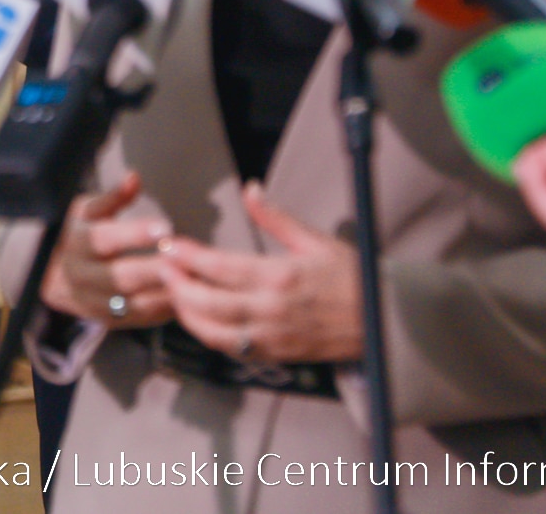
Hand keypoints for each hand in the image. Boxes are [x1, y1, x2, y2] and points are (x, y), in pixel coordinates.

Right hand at [36, 171, 174, 328]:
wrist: (49, 274)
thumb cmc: (77, 232)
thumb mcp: (87, 209)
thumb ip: (113, 197)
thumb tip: (134, 178)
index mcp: (76, 243)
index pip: (104, 239)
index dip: (134, 234)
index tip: (165, 227)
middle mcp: (81, 275)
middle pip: (121, 276)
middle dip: (155, 268)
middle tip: (185, 258)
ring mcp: (93, 302)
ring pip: (133, 303)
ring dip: (163, 292)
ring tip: (190, 278)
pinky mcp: (107, 320)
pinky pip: (139, 319)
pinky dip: (163, 309)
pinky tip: (184, 295)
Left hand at [157, 183, 361, 364]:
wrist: (384, 323)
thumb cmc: (353, 278)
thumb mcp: (316, 240)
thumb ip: (276, 218)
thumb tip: (250, 189)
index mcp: (281, 276)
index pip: (221, 267)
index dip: (188, 257)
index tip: (169, 246)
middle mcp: (273, 309)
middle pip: (208, 303)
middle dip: (177, 286)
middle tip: (161, 269)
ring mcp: (273, 336)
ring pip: (214, 332)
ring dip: (187, 314)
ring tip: (173, 293)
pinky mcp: (276, 355)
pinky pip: (232, 349)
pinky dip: (209, 335)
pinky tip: (199, 319)